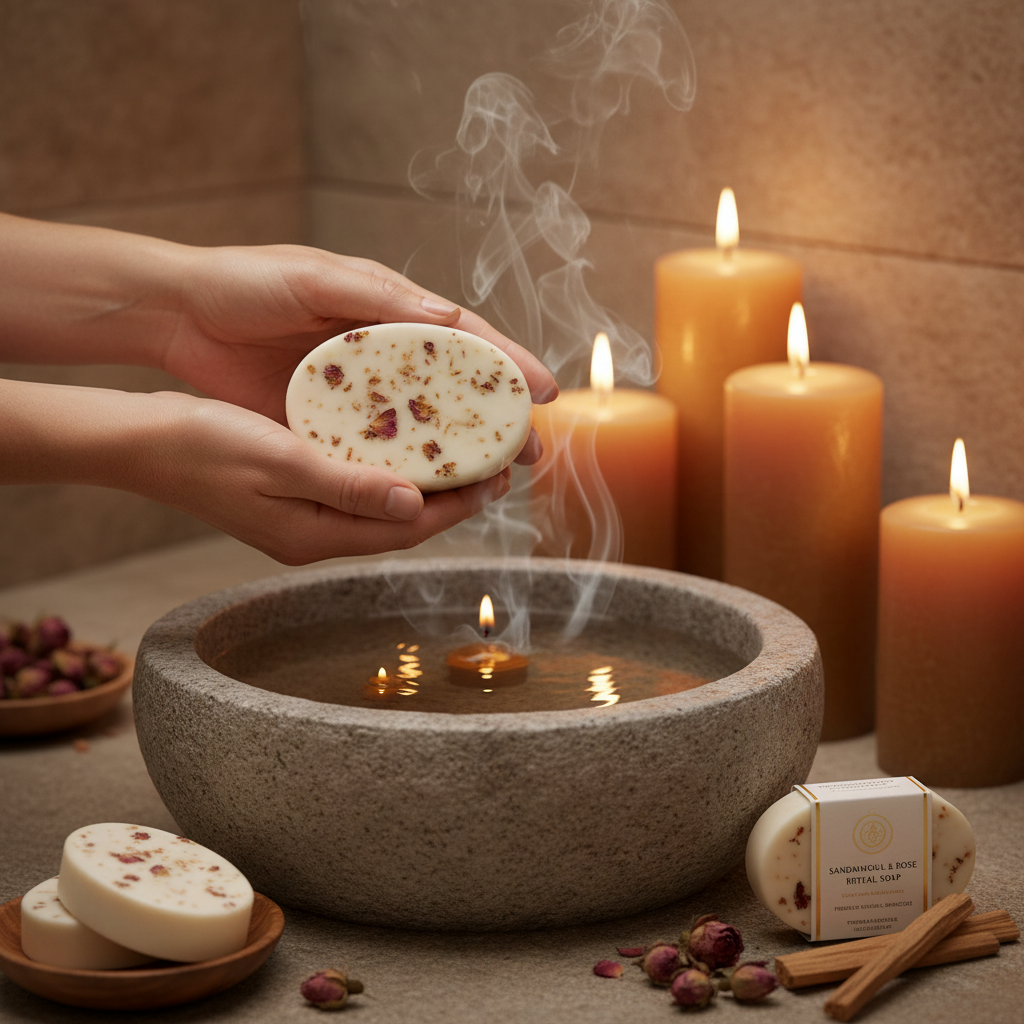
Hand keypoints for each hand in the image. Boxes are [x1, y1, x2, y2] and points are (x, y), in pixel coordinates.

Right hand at [1, 381, 512, 561]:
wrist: (142, 443)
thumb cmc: (202, 446)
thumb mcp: (281, 461)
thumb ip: (348, 486)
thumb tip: (415, 505)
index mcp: (314, 535)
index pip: (406, 528)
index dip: (458, 506)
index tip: (498, 476)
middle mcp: (314, 537)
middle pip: (403, 523)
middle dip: (453, 498)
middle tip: (497, 463)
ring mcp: (303, 521)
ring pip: (384, 508)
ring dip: (426, 485)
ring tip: (465, 454)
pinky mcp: (293, 500)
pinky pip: (359, 492)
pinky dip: (391, 474)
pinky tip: (405, 447)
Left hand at [165, 245, 556, 463]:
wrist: (178, 314)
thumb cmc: (246, 282)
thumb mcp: (315, 279)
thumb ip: (379, 298)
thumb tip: (450, 319)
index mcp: (388, 311)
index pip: (462, 339)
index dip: (508, 364)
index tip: (546, 392)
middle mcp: (380, 354)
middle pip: (452, 390)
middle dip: (496, 418)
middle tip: (530, 451)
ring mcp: (355, 393)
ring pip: (418, 426)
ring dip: (457, 452)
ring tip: (494, 478)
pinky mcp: (324, 423)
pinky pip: (372, 450)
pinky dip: (402, 468)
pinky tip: (426, 489)